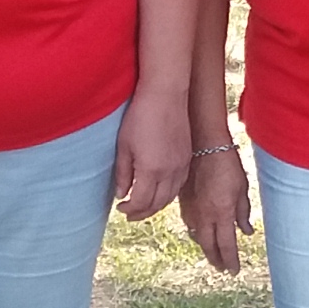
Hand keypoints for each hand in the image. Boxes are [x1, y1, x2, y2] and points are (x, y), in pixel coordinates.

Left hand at [113, 99, 192, 220]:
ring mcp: (182, 165)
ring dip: (156, 205)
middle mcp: (170, 172)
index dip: (130, 209)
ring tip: (143, 205)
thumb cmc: (141, 116)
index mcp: (152, 170)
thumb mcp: (124, 146)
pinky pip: (179, 185)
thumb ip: (123, 173)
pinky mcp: (187, 157)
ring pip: (170, 197)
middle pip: (157, 204)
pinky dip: (168, 194)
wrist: (166, 94)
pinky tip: (159, 191)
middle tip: (130, 213)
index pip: (142, 202)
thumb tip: (122, 194)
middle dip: (142, 212)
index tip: (121, 207)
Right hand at [178, 148, 253, 272]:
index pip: (226, 245)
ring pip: (197, 236)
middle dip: (216, 259)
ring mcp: (192, 209)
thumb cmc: (227, 164)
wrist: (203, 145)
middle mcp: (205, 215)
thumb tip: (246, 232)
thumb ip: (243, 213)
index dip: (230, 260)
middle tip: (222, 268)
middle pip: (209, 246)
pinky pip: (190, 224)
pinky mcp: (183, 201)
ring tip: (212, 254)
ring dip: (206, 247)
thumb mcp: (241, 189)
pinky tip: (200, 234)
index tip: (234, 271)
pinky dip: (197, 233)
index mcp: (222, 213)